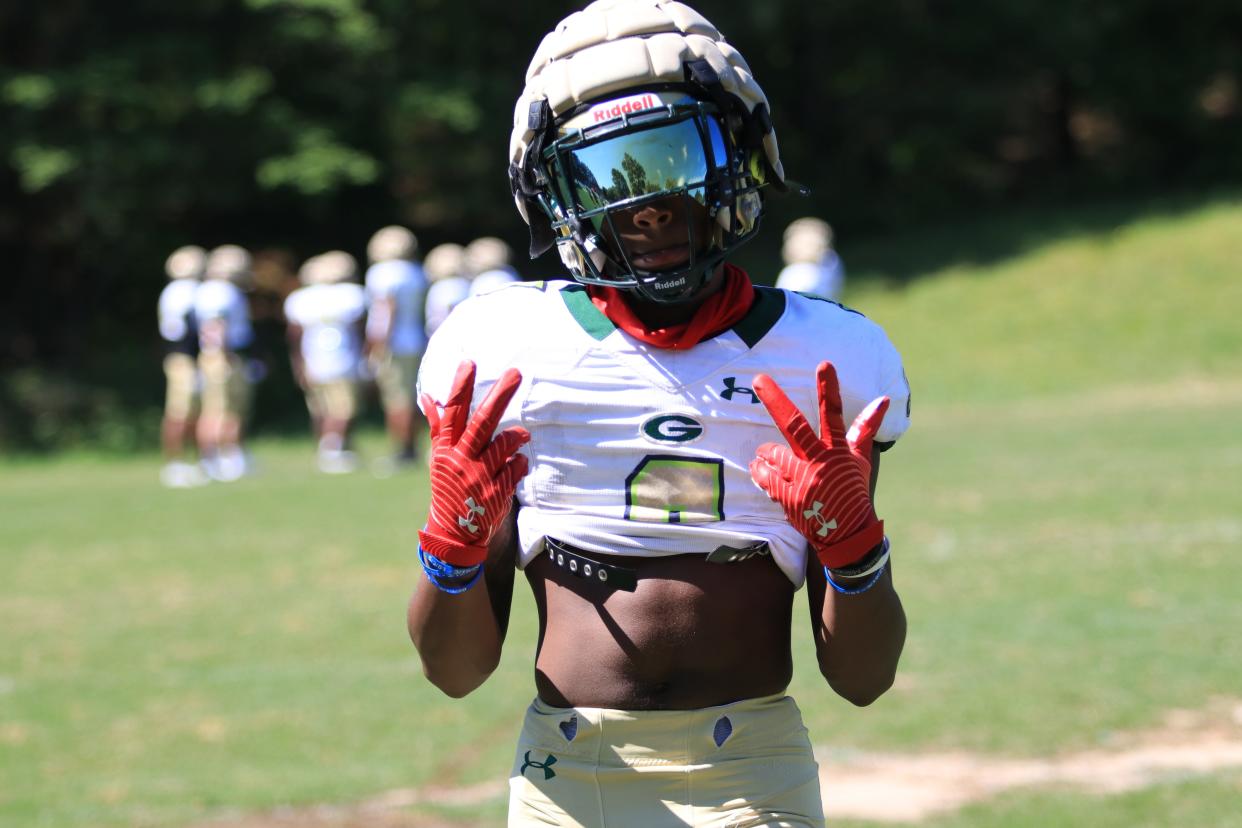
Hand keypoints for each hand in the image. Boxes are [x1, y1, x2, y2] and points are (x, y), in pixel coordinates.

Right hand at [418, 360, 529, 566]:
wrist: (454, 532)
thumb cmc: (449, 487)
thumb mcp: (439, 458)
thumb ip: (439, 429)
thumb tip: (428, 399)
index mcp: (446, 449)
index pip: (453, 413)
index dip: (460, 388)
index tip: (469, 363)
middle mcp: (461, 460)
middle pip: (482, 422)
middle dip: (499, 396)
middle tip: (516, 373)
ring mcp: (479, 477)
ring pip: (504, 444)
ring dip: (516, 437)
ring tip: (524, 435)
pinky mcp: (496, 492)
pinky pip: (515, 467)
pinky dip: (519, 463)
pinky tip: (517, 465)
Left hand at [750, 361, 888, 569]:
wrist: (846, 535)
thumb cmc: (853, 492)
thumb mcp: (861, 460)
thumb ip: (865, 428)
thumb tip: (883, 399)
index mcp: (838, 451)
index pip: (834, 413)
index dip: (829, 388)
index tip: (824, 364)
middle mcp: (818, 462)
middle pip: (794, 426)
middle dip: (776, 401)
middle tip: (759, 380)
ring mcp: (801, 481)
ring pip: (772, 454)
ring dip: (766, 451)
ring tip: (767, 454)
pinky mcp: (788, 498)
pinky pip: (765, 477)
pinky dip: (760, 471)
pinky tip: (759, 468)